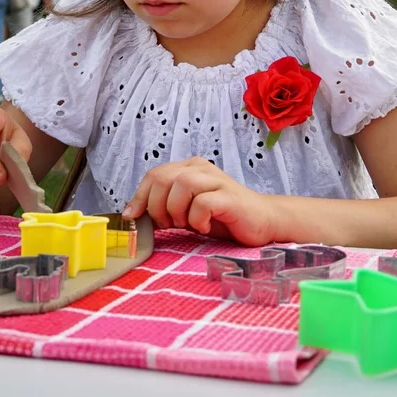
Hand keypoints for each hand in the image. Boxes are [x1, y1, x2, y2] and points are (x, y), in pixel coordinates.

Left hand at [124, 157, 276, 246]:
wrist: (262, 222)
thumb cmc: (222, 218)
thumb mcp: (186, 211)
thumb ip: (164, 207)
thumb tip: (133, 214)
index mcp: (189, 168)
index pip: (154, 175)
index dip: (139, 197)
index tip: (134, 217)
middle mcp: (202, 169)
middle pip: (163, 178)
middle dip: (157, 206)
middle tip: (169, 225)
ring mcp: (217, 180)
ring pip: (182, 185)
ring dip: (176, 210)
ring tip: (187, 225)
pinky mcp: (230, 197)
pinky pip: (203, 203)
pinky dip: (197, 219)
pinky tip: (205, 227)